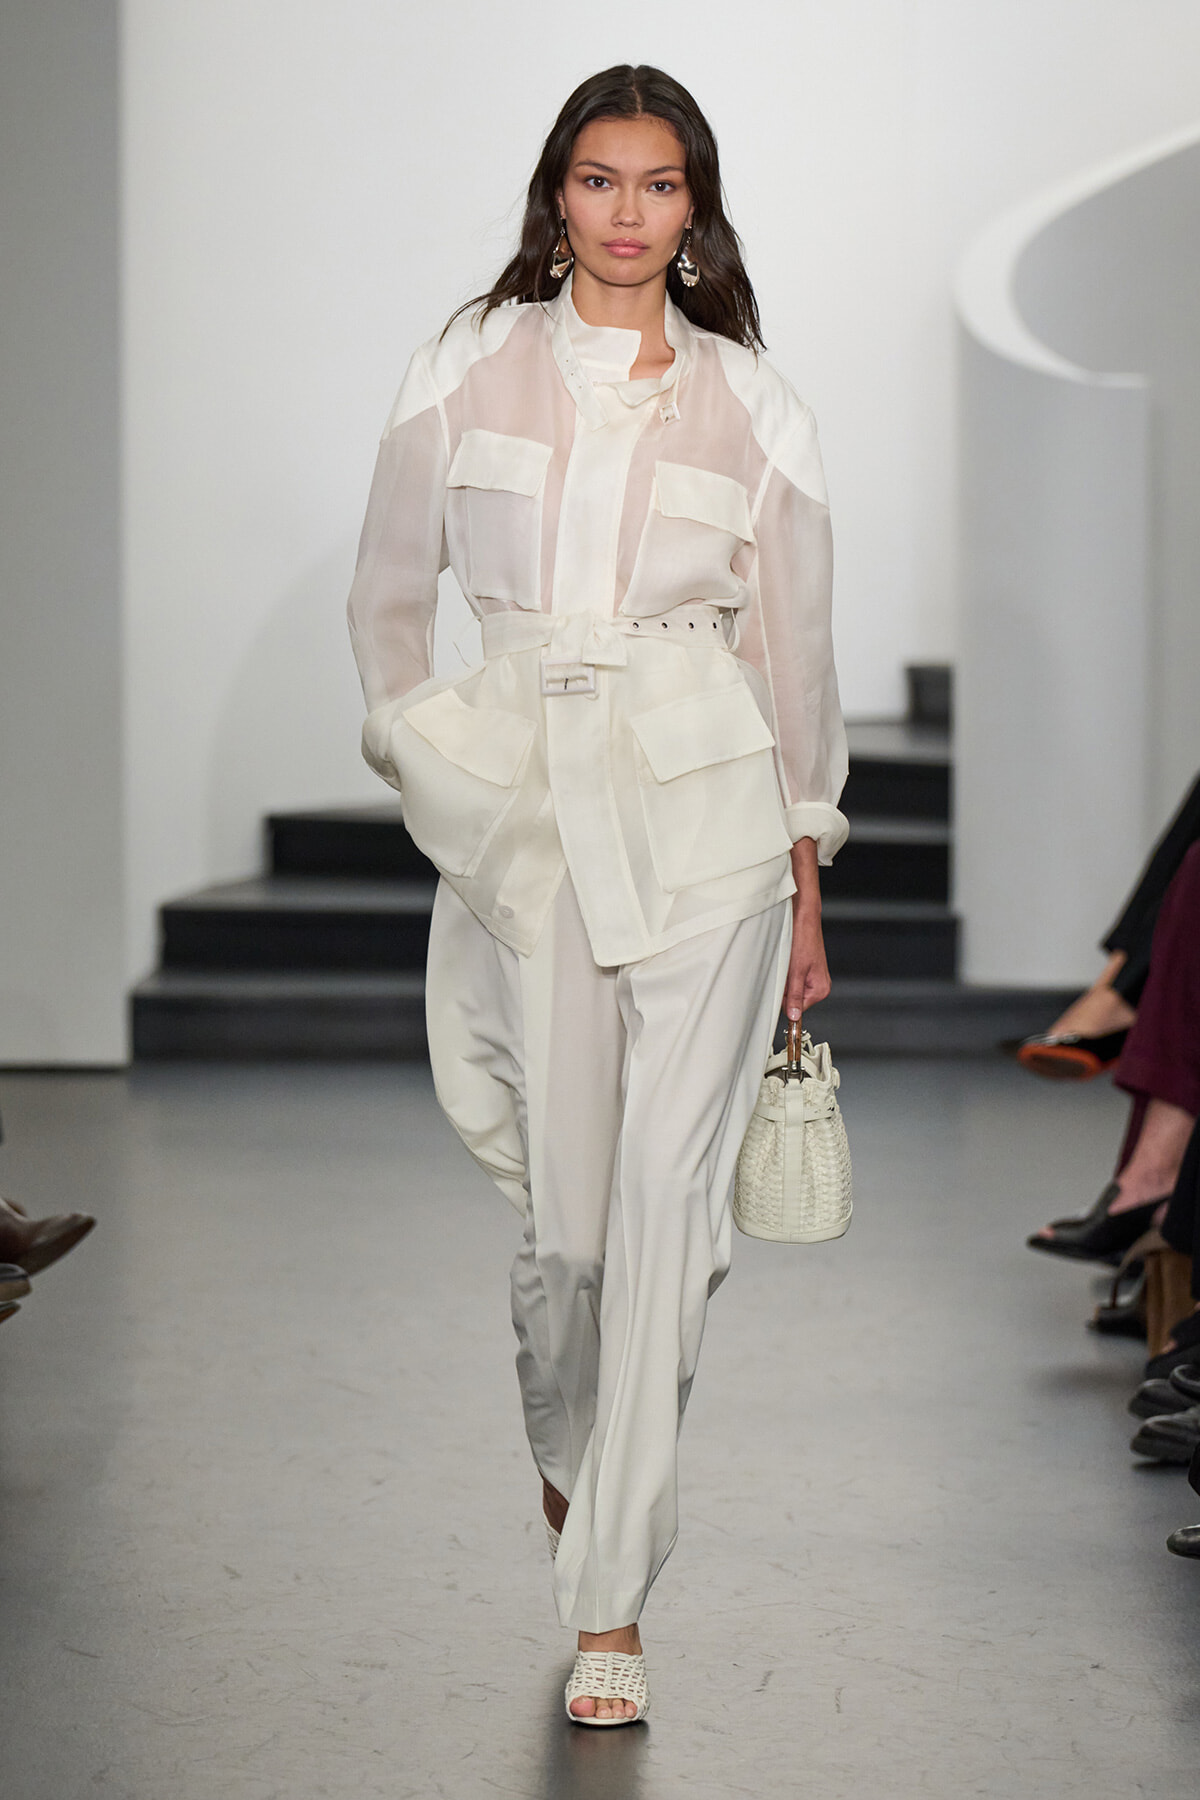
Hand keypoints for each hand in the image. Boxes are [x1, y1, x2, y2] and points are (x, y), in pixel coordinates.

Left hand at [784, 838, 830, 1023]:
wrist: (802, 916)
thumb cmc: (802, 938)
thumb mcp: (795, 971)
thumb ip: (794, 995)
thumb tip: (794, 1017)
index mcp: (820, 989)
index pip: (797, 1009)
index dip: (785, 1001)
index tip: (776, 992)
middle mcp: (818, 984)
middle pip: (793, 999)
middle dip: (783, 988)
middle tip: (781, 972)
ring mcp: (811, 976)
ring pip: (789, 988)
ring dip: (782, 979)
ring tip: (784, 963)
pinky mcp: (803, 968)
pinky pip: (789, 977)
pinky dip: (783, 971)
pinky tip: (784, 960)